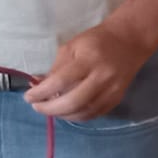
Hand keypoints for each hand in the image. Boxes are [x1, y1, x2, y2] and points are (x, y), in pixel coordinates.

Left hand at [25, 19, 157, 120]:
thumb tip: (38, 87)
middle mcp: (102, 78)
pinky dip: (77, 116)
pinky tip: (66, 112)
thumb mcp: (71, 47)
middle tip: (36, 107)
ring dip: (62, 115)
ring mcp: (112, 91)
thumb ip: (56, 68)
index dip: (41, 92)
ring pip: (84, 112)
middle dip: (50, 109)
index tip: (28, 96)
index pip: (60, 81)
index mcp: (88, 60)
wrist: (129, 41)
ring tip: (49, 109)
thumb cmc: (96, 41)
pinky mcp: (117, 99)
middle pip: (73, 102)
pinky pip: (94, 114)